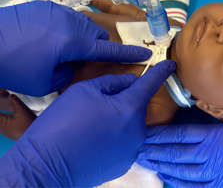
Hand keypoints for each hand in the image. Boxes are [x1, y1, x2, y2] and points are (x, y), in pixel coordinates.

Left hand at [0, 0, 150, 95]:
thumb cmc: (14, 66)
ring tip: (61, 49)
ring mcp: (58, 11)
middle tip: (79, 60)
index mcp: (74, 42)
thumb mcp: (46, 82)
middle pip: (97, 35)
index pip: (109, 49)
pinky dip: (67, 30)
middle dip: (96, 48)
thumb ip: (71, 73)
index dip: (129, 54)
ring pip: (84, 25)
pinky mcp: (46, 6)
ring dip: (81, 38)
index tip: (145, 54)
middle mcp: (71, 23)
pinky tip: (47, 38)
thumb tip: (75, 63)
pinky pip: (68, 18)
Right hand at [0, 60, 175, 186]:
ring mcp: (132, 150)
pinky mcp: (123, 164)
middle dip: (121, 102)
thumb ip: (113, 82)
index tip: (171, 64)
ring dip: (116, 121)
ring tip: (89, 126)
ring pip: (129, 125)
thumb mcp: (85, 91)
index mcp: (130, 109)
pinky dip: (113, 138)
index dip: (161, 71)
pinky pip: (123, 143)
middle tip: (94, 106)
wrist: (45, 165)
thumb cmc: (62, 123)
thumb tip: (130, 82)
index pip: (150, 83)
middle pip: (135, 106)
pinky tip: (93, 141)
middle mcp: (137, 131)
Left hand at [137, 123, 222, 187]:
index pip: (180, 134)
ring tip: (146, 160)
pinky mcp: (220, 187)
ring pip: (180, 169)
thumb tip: (202, 129)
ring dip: (161, 164)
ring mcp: (214, 174)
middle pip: (175, 152)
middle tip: (138, 148)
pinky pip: (193, 186)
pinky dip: (177, 181)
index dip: (161, 134)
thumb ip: (220, 130)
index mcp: (216, 136)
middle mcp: (210, 155)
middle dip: (154, 150)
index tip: (146, 132)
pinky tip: (167, 178)